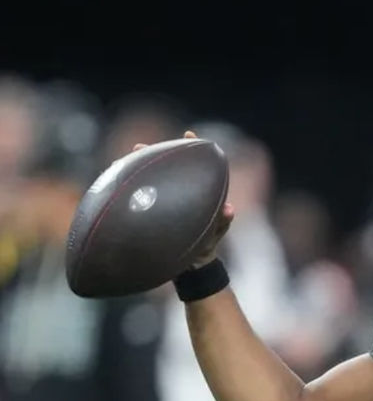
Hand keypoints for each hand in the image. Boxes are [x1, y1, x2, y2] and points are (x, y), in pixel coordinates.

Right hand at [134, 130, 234, 268]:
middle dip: (154, 154)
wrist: (190, 265)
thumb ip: (222, 222)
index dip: (190, 148)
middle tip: (139, 147)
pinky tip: (115, 183)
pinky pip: (137, 199)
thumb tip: (230, 210)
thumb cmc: (205, 246)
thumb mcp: (215, 234)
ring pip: (149, 181)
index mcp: (194, 193)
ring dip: (137, 169)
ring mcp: (162, 203)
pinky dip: (127, 190)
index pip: (193, 166)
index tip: (189, 135)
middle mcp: (177, 193)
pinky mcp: (150, 214)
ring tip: (123, 161)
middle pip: (165, 168)